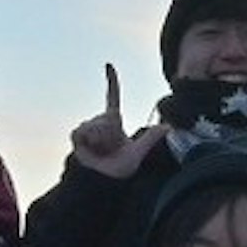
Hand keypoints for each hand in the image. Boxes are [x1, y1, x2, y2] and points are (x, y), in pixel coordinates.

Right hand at [69, 64, 161, 178]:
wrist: (101, 182)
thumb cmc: (120, 170)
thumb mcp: (138, 154)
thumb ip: (150, 139)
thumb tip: (168, 127)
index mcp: (114, 123)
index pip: (113, 97)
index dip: (112, 82)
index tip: (109, 64)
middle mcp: (100, 123)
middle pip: (108, 117)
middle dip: (113, 134)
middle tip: (112, 148)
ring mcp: (88, 128)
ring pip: (96, 124)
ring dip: (101, 140)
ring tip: (100, 151)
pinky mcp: (77, 135)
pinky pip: (83, 130)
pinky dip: (88, 140)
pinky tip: (89, 149)